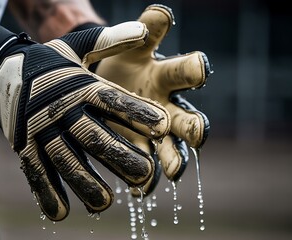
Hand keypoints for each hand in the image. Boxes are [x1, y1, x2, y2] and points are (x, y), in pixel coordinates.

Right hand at [0, 19, 170, 220]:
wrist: (1, 70)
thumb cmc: (48, 63)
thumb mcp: (76, 48)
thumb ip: (110, 41)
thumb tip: (143, 30)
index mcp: (79, 85)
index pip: (113, 100)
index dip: (138, 113)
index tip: (162, 128)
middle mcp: (61, 108)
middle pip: (93, 136)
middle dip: (119, 156)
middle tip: (144, 175)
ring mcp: (39, 129)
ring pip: (65, 160)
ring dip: (84, 183)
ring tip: (104, 204)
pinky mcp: (23, 145)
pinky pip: (35, 171)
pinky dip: (46, 192)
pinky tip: (60, 214)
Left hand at [95, 4, 211, 192]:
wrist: (93, 80)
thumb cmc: (111, 58)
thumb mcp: (120, 43)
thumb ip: (138, 31)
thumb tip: (159, 14)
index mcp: (164, 75)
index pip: (185, 71)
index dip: (194, 69)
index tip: (198, 66)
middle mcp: (166, 104)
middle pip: (188, 116)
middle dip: (194, 125)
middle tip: (196, 131)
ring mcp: (153, 130)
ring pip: (172, 148)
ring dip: (174, 159)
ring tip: (172, 170)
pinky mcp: (137, 148)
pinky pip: (147, 169)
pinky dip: (145, 180)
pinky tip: (137, 188)